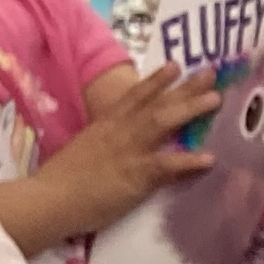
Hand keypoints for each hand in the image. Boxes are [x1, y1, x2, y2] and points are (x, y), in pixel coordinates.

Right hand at [32, 67, 216, 236]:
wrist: (48, 199)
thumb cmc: (62, 180)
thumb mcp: (85, 149)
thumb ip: (105, 141)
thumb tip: (120, 142)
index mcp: (105, 124)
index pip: (134, 96)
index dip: (156, 80)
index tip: (176, 65)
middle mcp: (119, 131)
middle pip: (156, 103)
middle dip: (184, 87)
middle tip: (211, 73)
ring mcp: (128, 151)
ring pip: (163, 122)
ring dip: (191, 109)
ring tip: (216, 99)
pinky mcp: (134, 176)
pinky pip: (166, 166)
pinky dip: (188, 162)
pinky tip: (210, 158)